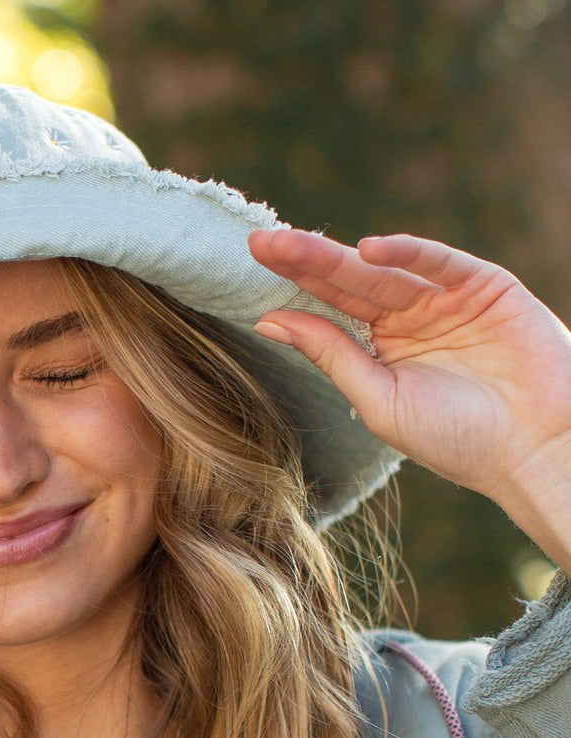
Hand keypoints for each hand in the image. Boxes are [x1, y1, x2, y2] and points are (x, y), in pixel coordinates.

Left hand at [247, 229, 570, 567]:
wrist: (533, 448)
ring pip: (386, 270)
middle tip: (260, 243)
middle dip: (305, 262)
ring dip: (340, 256)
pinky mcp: (485, 285)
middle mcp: (410, 318)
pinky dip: (409, 252)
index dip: (293, 286)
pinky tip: (368, 249)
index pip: (330, 308)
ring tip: (293, 244)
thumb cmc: (456, 440)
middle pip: (349, 283)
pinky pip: (440, 262)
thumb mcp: (379, 399)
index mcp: (382, 348)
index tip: (251, 263)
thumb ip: (332, 355)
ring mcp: (446, 299)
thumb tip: (270, 320)